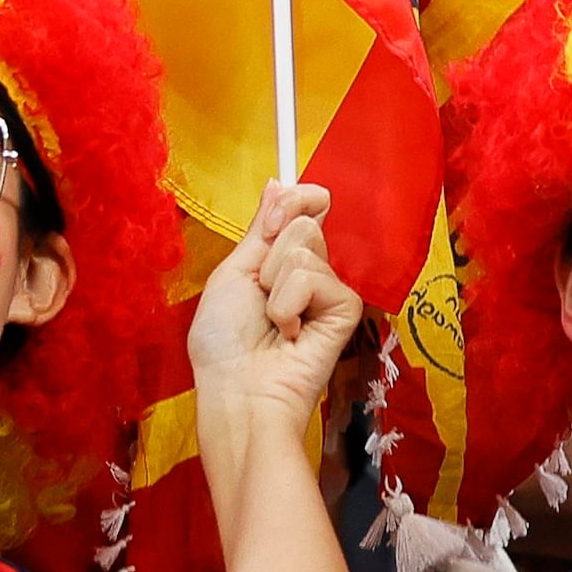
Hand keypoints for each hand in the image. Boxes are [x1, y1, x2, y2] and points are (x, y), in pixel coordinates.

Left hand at [191, 184, 362, 459]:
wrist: (238, 390)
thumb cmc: (224, 341)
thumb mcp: (234, 272)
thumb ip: (261, 228)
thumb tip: (278, 182)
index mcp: (282, 259)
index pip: (306, 205)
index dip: (291, 202)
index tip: (269, 226)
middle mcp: (311, 270)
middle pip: (305, 220)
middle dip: (270, 254)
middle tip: (260, 293)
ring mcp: (330, 290)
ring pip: (306, 245)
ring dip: (274, 286)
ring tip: (274, 322)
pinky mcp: (346, 309)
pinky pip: (314, 277)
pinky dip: (288, 304)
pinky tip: (291, 334)